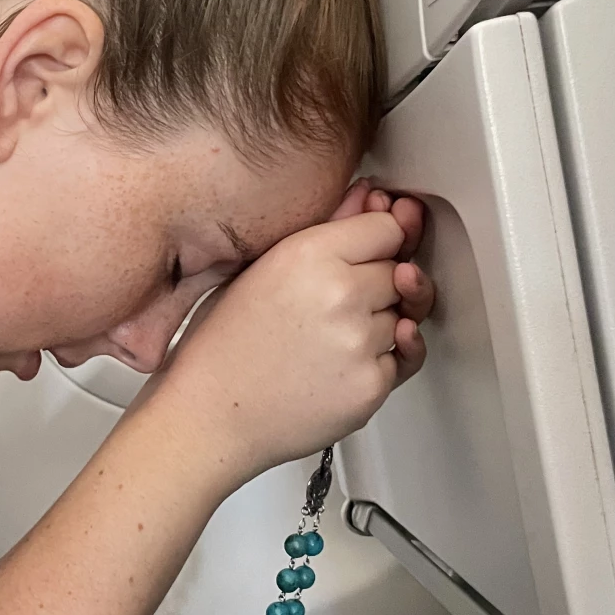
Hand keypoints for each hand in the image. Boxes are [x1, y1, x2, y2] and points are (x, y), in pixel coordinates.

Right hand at [156, 199, 409, 484]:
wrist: (210, 417)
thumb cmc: (224, 347)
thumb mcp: (261, 268)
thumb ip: (327, 226)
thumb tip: (373, 197)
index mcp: (310, 255)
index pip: (389, 226)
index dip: (378, 239)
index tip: (365, 250)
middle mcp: (341, 294)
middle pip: (402, 269)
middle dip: (377, 283)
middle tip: (331, 303)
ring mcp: (361, 342)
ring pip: (404, 315)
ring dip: (380, 324)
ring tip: (326, 338)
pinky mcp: (372, 386)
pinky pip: (402, 360)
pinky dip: (379, 362)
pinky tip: (337, 363)